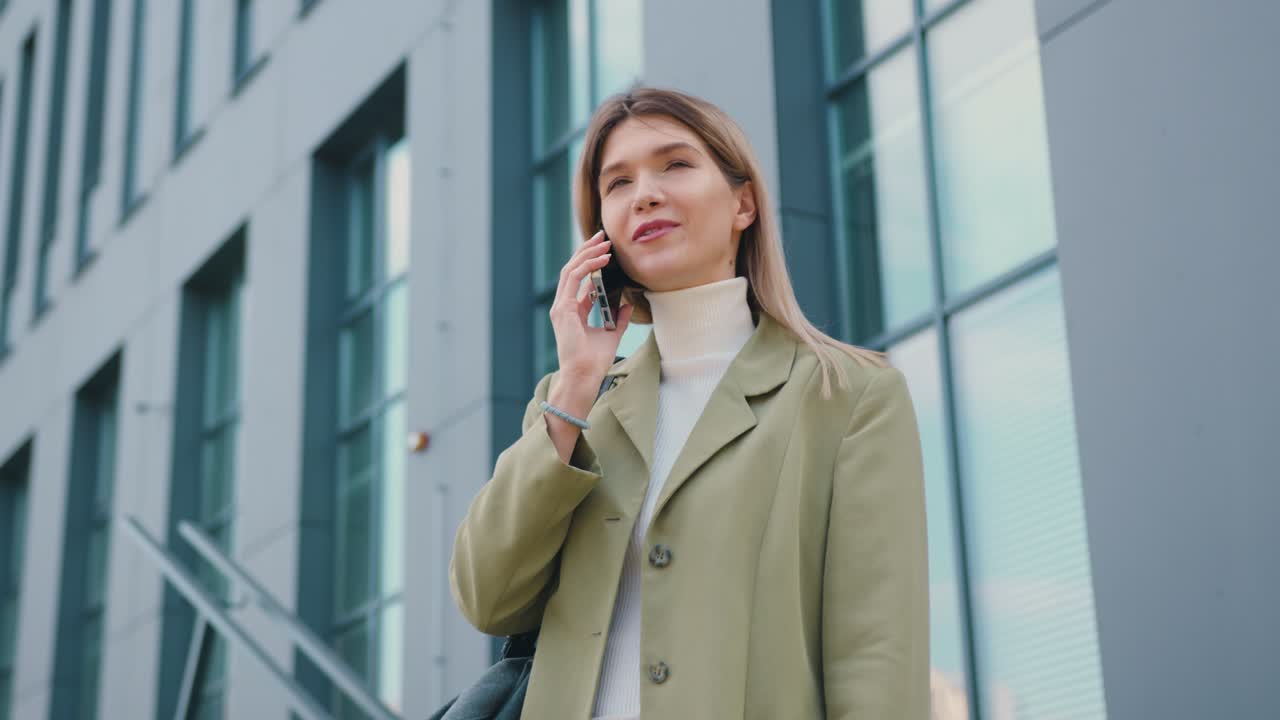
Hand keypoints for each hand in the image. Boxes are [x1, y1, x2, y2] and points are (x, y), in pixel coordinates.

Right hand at [549, 230, 635, 388]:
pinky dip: (588, 266)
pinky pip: (575, 279)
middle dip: (587, 250)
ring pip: (571, 270)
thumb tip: (628, 303)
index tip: (606, 250)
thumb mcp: (612, 333)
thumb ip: (618, 317)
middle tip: (603, 235)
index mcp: (572, 311)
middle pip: (572, 269)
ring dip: (587, 253)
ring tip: (604, 242)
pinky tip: (603, 259)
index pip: (580, 279)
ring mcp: (560, 307)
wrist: (585, 375)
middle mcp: (564, 306)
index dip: (591, 262)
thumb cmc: (595, 360)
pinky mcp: (563, 309)